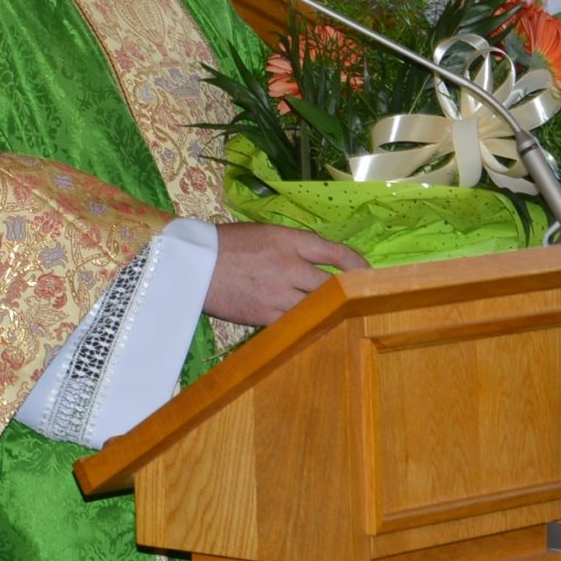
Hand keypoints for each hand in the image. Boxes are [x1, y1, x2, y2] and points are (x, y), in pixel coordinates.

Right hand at [204, 222, 367, 326]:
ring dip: (329, 310)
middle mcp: (289, 266)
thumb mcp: (265, 234)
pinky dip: (307, 324)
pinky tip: (312, 326)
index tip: (368, 273)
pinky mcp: (265, 315)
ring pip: (318, 306)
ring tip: (339, 315)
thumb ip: (295, 246)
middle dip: (348, 291)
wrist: (192, 264)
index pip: (336, 252)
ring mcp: (278, 293)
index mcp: (289, 241)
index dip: (358, 264)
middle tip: (360, 298)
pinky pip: (297, 323)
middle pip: (333, 283)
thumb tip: (321, 262)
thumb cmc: (227, 244)